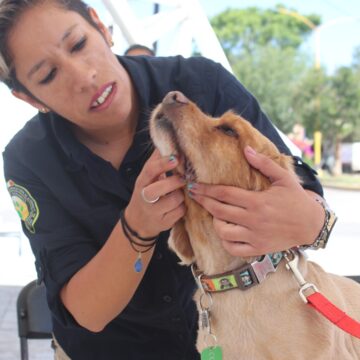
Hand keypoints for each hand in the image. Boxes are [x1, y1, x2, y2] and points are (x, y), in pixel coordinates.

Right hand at [125, 150, 185, 237]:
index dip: (163, 163)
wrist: (138, 221)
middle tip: (183, 178)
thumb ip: (156, 160)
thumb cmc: (146, 192)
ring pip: (175, 200)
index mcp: (142, 182)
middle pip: (161, 188)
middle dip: (175, 182)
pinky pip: (180, 212)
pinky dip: (183, 207)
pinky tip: (178, 205)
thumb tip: (165, 141)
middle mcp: (145, 197)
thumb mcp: (147, 177)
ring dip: (181, 195)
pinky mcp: (163, 223)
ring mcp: (154, 212)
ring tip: (178, 193)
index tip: (176, 158)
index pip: (150, 170)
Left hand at [188, 146, 324, 256]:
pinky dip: (225, 241)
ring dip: (215, 222)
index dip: (207, 190)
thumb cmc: (296, 199)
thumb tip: (246, 149)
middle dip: (203, 202)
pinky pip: (234, 248)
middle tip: (193, 195)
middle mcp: (254, 220)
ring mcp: (255, 237)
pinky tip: (225, 232)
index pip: (225, 194)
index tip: (194, 186)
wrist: (311, 225)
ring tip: (214, 214)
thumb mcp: (284, 178)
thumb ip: (264, 164)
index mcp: (258, 202)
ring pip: (223, 232)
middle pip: (219, 211)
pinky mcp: (258, 249)